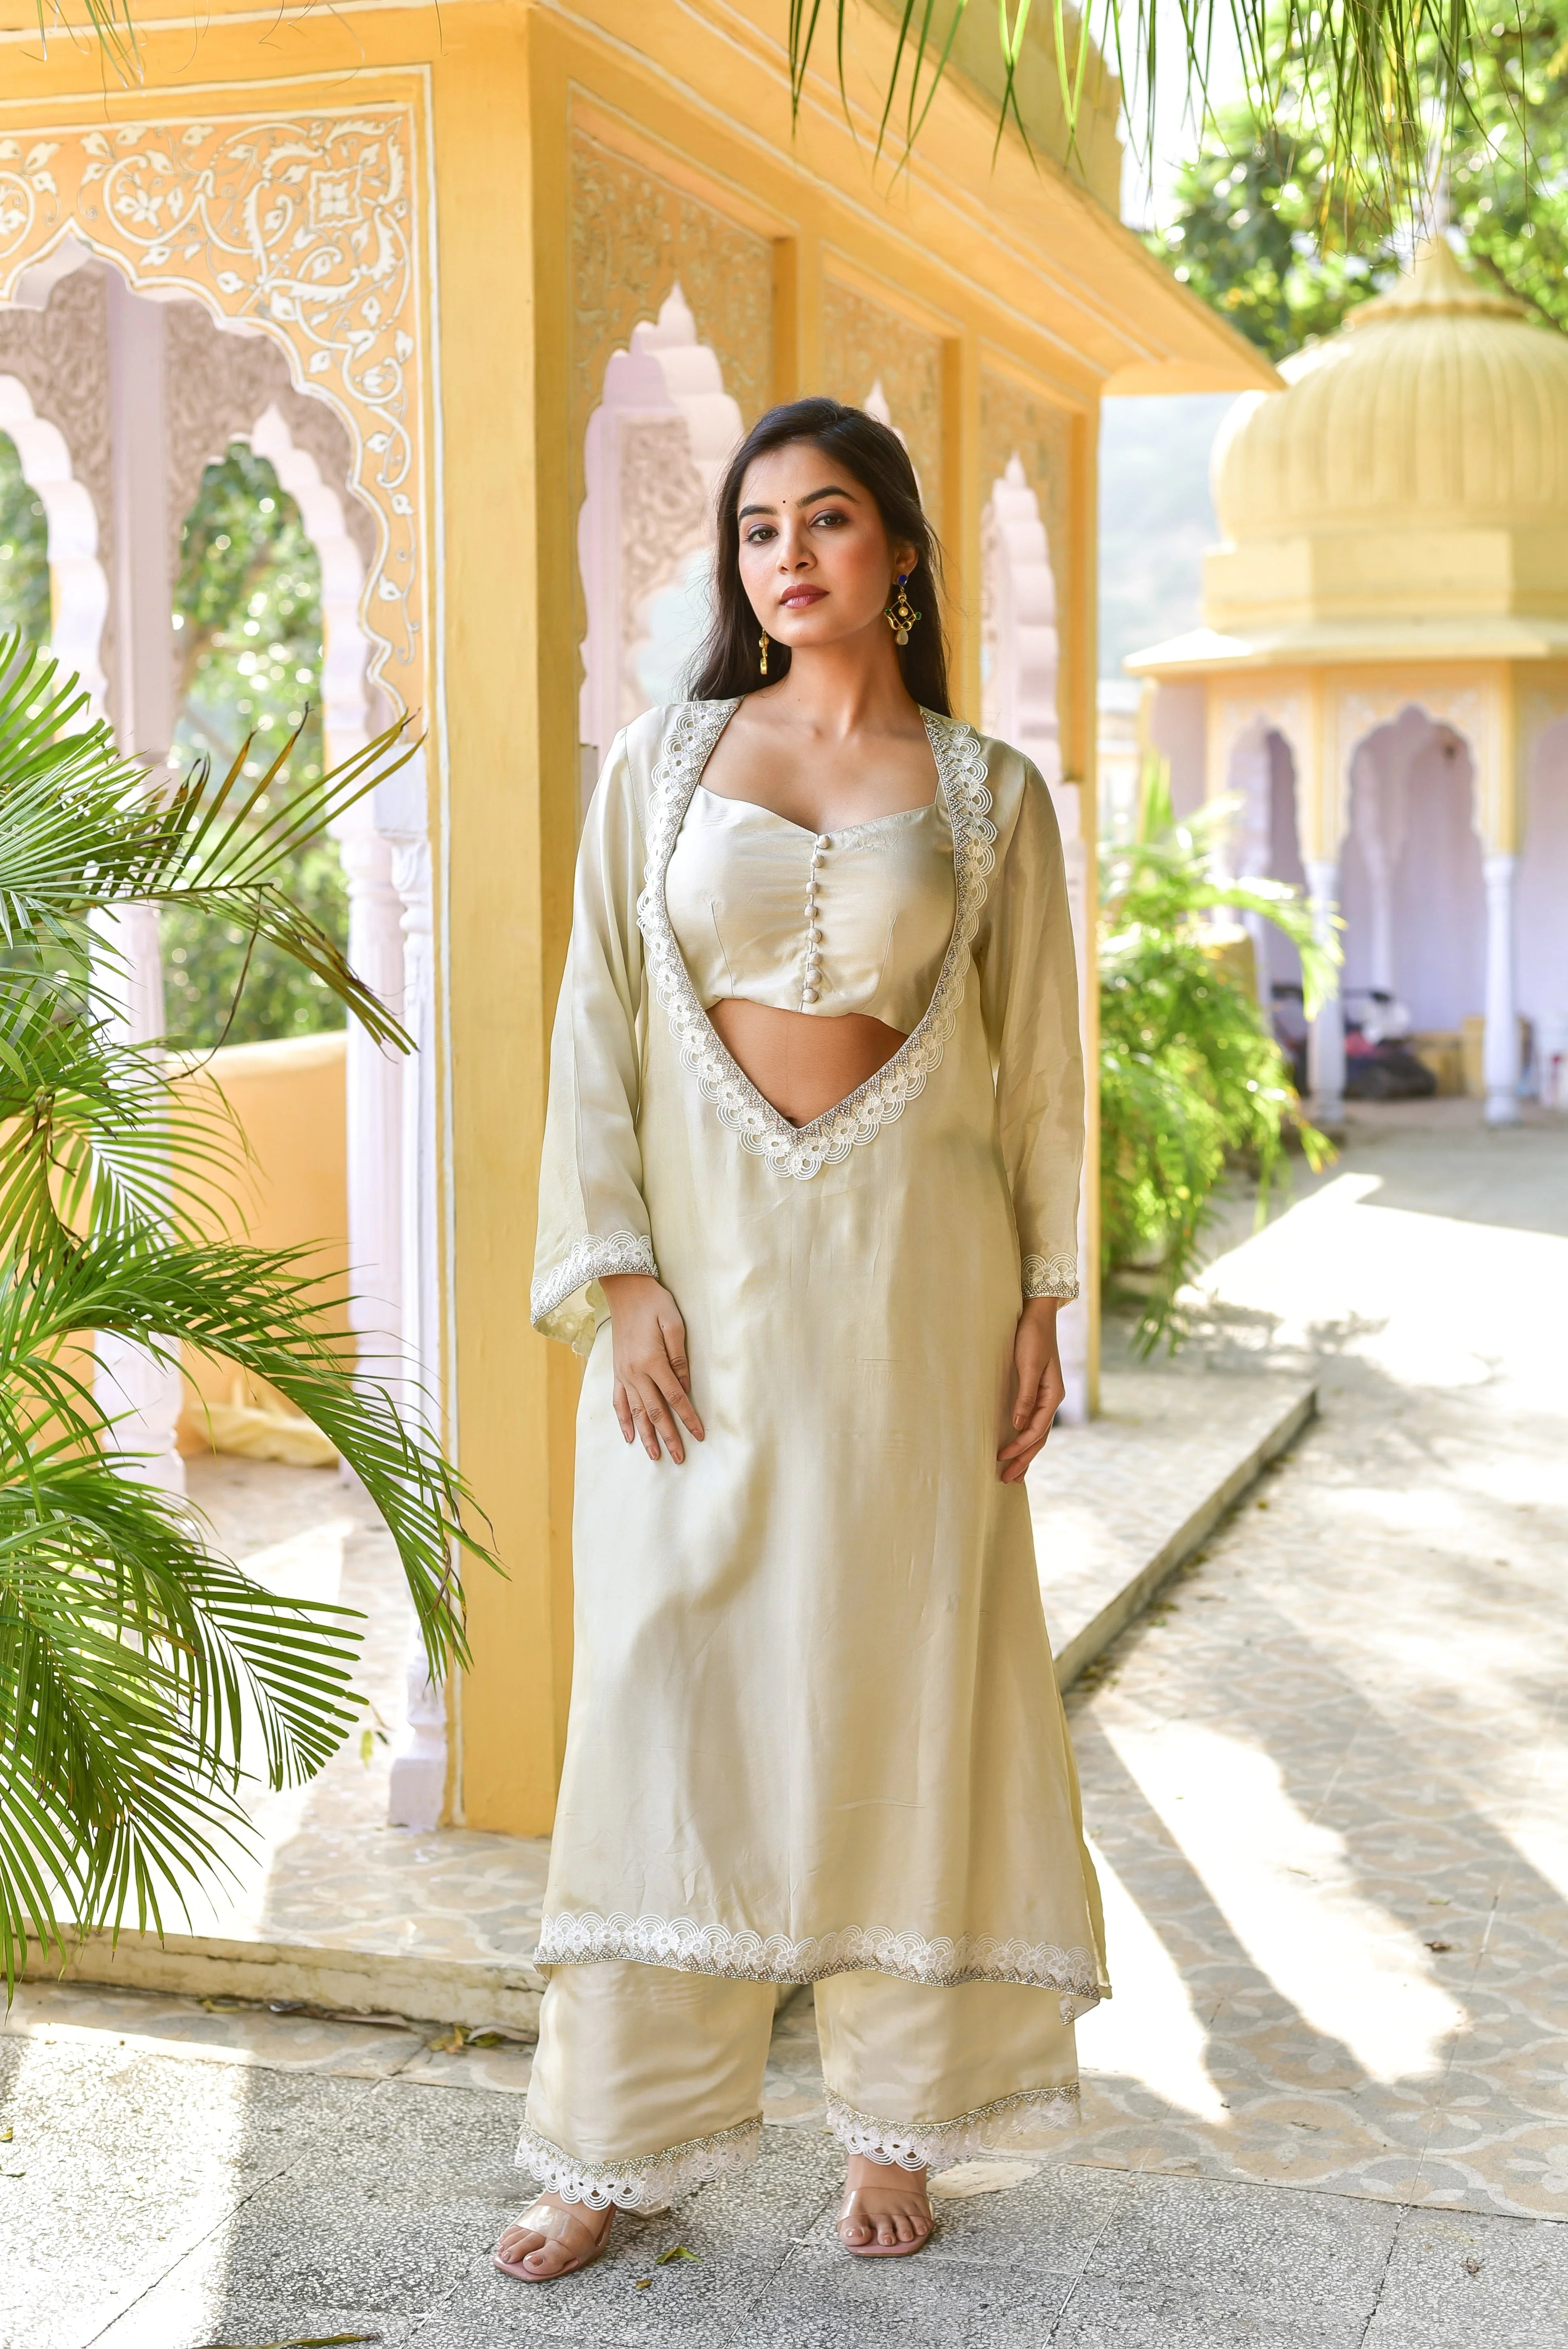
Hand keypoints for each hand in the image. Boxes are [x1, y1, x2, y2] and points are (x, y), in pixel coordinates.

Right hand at [600, 1274, 704, 1463]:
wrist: (624, 1289)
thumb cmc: (654, 1303)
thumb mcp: (674, 1323)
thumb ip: (679, 1357)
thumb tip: (685, 1386)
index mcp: (652, 1361)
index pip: (675, 1397)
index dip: (688, 1418)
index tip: (699, 1435)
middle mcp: (635, 1372)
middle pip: (655, 1411)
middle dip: (668, 1436)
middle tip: (679, 1458)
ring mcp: (624, 1374)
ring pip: (636, 1412)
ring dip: (646, 1435)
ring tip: (655, 1455)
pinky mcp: (617, 1371)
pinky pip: (619, 1401)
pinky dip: (624, 1420)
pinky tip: (629, 1436)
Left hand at [997, 1297, 1065, 1483]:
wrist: (1037, 1314)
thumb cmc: (1032, 1337)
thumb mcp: (1029, 1365)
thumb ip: (1026, 1395)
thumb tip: (1019, 1424)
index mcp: (1053, 1395)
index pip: (1036, 1430)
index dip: (1020, 1447)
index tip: (1001, 1458)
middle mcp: (1051, 1399)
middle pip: (1039, 1437)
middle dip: (1024, 1459)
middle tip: (1007, 1480)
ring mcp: (1045, 1396)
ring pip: (1037, 1433)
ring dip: (1026, 1453)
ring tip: (1014, 1473)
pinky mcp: (1036, 1390)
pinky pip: (1033, 1421)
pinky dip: (1025, 1438)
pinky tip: (1017, 1445)